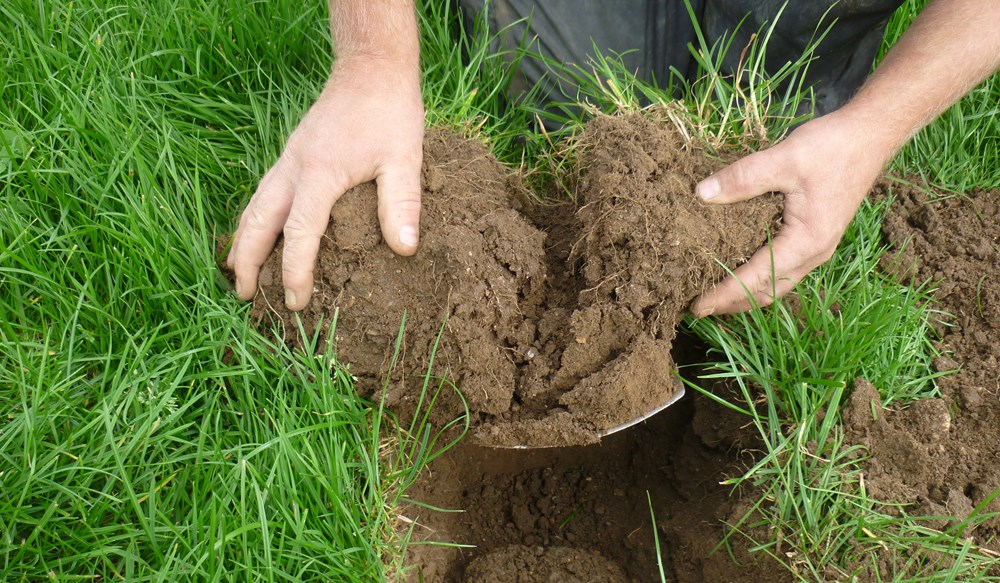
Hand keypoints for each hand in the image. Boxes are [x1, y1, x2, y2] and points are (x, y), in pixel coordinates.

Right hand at [227, 58, 423, 310]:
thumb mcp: (405, 158)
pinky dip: (253, 219)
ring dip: (243, 241)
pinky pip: (263, 193)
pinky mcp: (292, 154)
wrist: (371, 69)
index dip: (295, 271)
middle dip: (248, 261)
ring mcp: (289, 160)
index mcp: (320, 173)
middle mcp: (294, 168)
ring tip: (237, 273)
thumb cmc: (390, 113)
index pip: (299, 233)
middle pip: (258, 222)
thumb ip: (402, 203)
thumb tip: (405, 249)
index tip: (296, 302)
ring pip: (254, 206)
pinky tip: (254, 233)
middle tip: (246, 296)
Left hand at [689, 111, 890, 316]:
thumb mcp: (784, 158)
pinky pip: (786, 269)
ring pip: (778, 284)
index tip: (698, 306)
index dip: (725, 294)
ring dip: (747, 294)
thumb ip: (742, 177)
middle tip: (698, 306)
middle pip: (768, 292)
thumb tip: (702, 194)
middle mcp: (815, 253)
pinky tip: (741, 268)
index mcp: (807, 241)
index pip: (757, 278)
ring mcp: (819, 248)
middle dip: (733, 303)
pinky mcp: (817, 238)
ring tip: (715, 294)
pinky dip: (761, 278)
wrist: (871, 136)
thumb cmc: (832, 147)